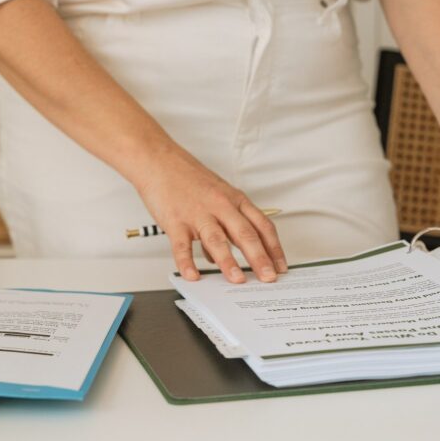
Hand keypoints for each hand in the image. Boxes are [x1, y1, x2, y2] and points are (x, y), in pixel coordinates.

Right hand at [133, 147, 286, 283]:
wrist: (158, 160)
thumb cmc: (186, 178)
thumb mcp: (215, 196)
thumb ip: (220, 227)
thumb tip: (218, 258)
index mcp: (234, 200)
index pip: (262, 225)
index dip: (274, 248)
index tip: (281, 266)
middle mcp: (220, 206)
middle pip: (245, 234)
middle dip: (260, 258)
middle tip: (269, 278)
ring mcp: (198, 213)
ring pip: (217, 240)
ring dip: (229, 262)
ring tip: (237, 280)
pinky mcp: (175, 220)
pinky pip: (182, 245)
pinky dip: (187, 262)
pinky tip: (193, 276)